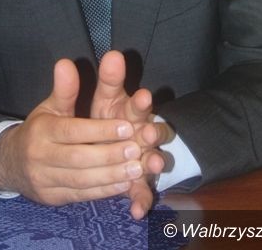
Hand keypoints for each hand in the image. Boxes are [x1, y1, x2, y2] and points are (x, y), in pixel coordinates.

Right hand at [0, 58, 144, 204]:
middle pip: (78, 158)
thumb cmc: (39, 129)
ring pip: (81, 180)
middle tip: (137, 149)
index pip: (72, 131)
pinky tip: (125, 183)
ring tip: (137, 168)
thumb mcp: (49, 106)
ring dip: (111, 175)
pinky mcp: (52, 198)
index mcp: (41, 130)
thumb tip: (66, 62)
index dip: (100, 130)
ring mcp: (45, 180)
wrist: (10, 163)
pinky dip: (104, 190)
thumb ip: (64, 89)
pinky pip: (81, 195)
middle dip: (109, 155)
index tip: (127, 126)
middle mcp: (40, 156)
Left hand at [91, 51, 171, 218]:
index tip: (142, 96)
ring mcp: (144, 158)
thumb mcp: (107, 97)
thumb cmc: (110, 116)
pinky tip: (136, 209)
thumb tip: (112, 53)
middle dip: (151, 132)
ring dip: (153, 163)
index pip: (139, 104)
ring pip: (153, 160)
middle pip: (152, 132)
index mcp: (133, 112)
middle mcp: (143, 134)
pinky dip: (140, 200)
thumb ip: (109, 79)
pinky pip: (142, 192)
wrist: (116, 143)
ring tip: (151, 165)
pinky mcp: (140, 182)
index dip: (140, 102)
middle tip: (148, 133)